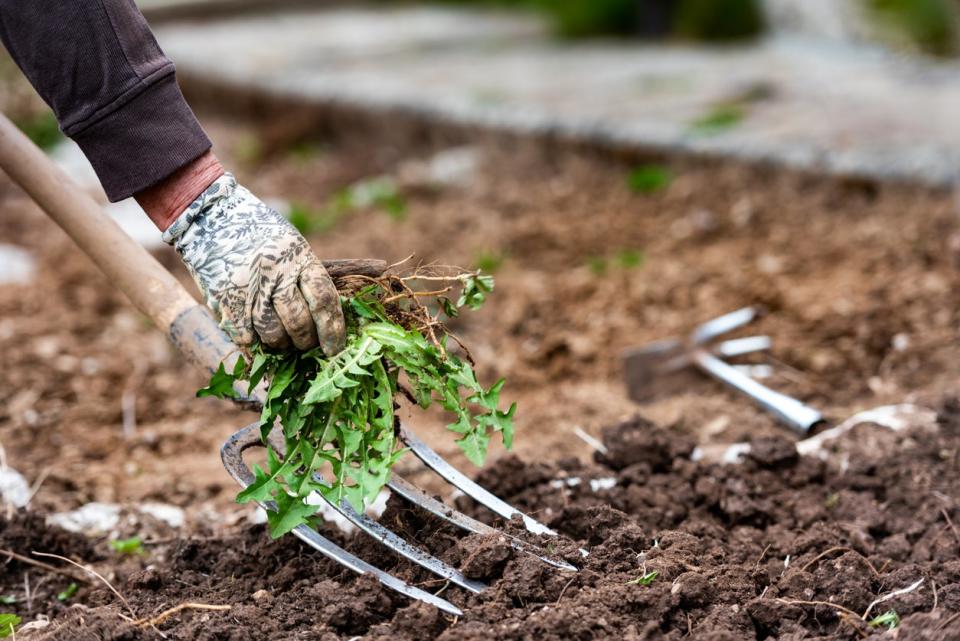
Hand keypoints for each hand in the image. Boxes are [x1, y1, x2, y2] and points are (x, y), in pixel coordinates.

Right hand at [162, 174, 345, 353]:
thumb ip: (306, 278)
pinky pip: (245, 336)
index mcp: (299, 257)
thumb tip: (325, 321)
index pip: (324, 301)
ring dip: (280, 344)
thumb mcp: (291, 245)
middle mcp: (275, 272)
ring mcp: (248, 287)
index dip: (332, 330)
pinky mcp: (224, 299)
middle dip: (305, 341)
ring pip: (273, 334)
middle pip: (299, 322)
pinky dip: (252, 341)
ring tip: (279, 338)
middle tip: (304, 343)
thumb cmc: (259, 233)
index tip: (334, 350)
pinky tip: (254, 333)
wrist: (211, 214)